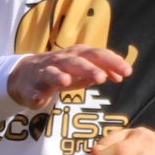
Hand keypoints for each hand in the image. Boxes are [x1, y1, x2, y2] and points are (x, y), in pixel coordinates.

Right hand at [7, 44, 130, 110]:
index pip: (97, 55)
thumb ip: (101, 71)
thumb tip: (121, 74)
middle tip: (102, 78)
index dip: (112, 62)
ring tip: (67, 82)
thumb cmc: (61, 72)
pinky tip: (38, 99)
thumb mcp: (82, 70)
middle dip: (89, 69)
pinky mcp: (31, 85)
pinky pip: (32, 90)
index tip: (127, 71)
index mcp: (78, 55)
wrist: (27, 74)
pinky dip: (35, 93)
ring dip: (60, 76)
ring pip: (53, 72)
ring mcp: (45, 72)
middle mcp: (62, 60)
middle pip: (77, 61)